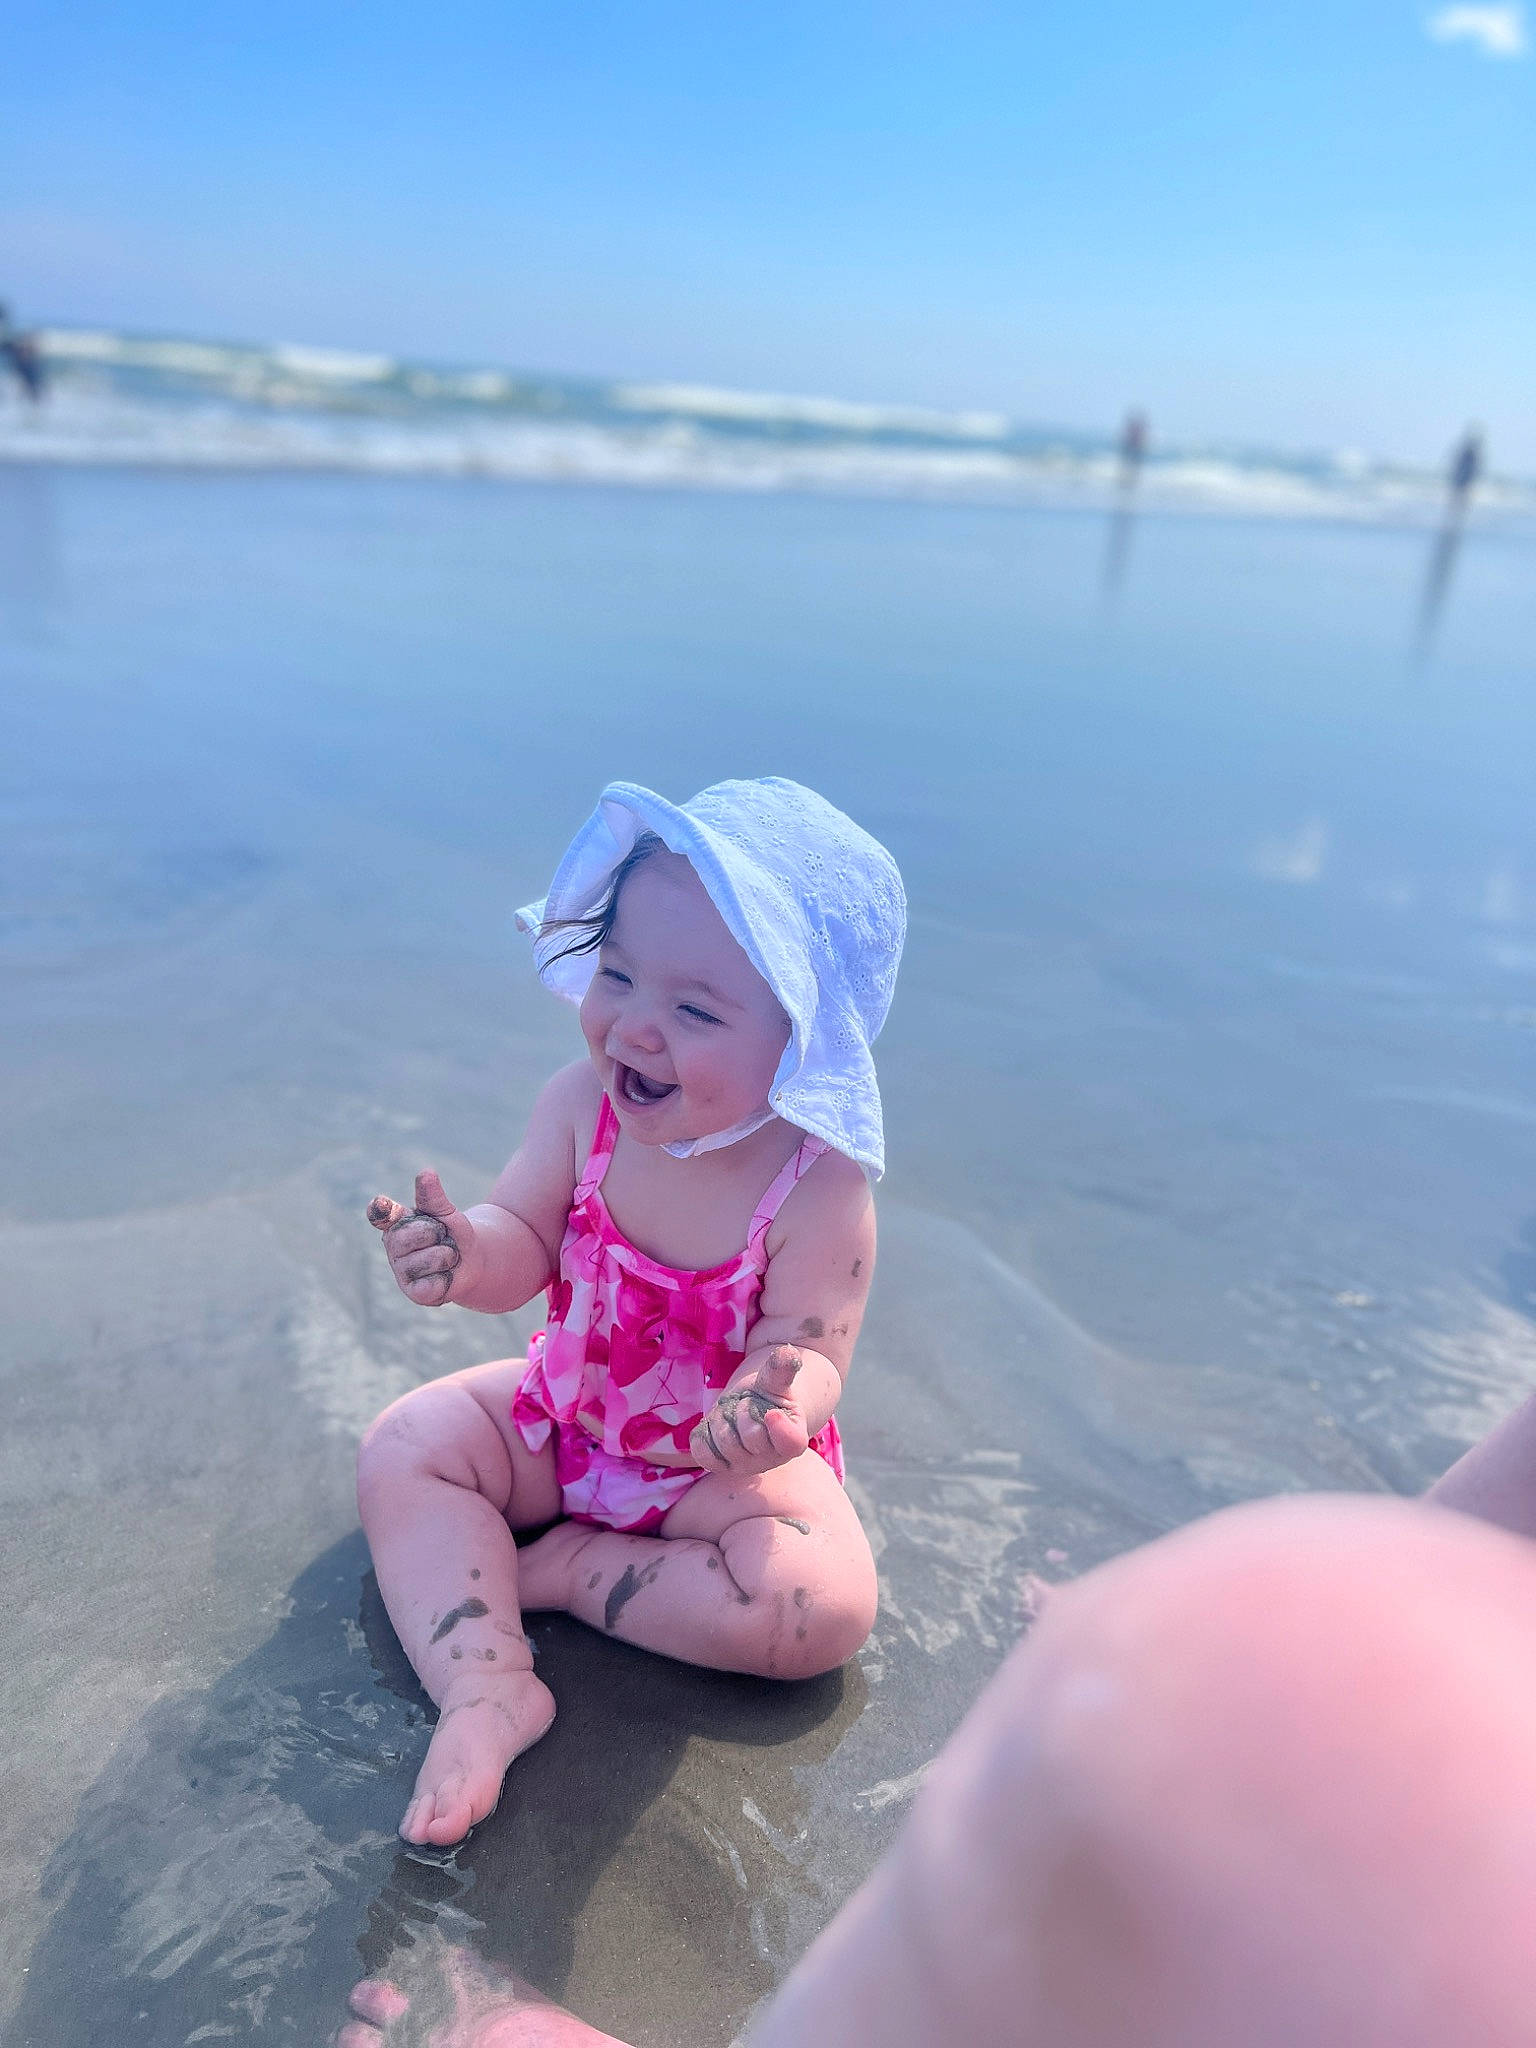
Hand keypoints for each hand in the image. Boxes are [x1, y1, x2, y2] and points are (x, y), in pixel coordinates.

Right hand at [366, 1169, 480, 1306]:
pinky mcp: (412, 1292)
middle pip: (415, 1234)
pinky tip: (444, 1276)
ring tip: (446, 1258)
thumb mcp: (447, 1212)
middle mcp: (393, 1246)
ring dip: (448, 1256)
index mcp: (397, 1221)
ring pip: (429, 1259)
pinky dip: (447, 1278)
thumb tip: (426, 1172)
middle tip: (442, 1238)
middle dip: (438, 1234)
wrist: (471, 1261)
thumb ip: (434, 1197)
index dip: (381, 1210)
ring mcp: (401, 1270)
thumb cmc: (453, 1232)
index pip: (382, 1215)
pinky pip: (432, 1283)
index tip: (380, 1205)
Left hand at [690, 1346, 809, 1476]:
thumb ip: (781, 1369)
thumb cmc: (767, 1395)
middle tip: (745, 1403)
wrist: (748, 1409)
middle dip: (743, 1409)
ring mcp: (744, 1466)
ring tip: (731, 1413)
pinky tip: (714, 1426)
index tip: (771, 1411)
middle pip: (750, 1434)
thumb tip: (787, 1352)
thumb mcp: (775, 1380)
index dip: (780, 1428)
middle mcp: (770, 1458)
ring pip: (724, 1442)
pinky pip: (702, 1452)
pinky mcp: (720, 1467)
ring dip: (721, 1418)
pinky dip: (703, 1433)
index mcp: (793, 1438)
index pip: (790, 1441)